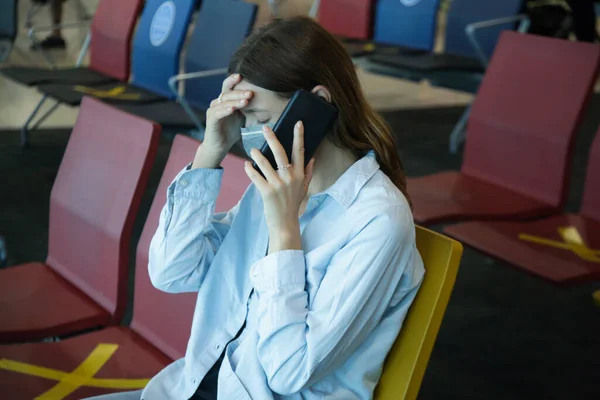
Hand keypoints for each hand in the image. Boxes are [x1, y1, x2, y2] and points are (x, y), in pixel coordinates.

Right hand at [196, 74, 252, 165]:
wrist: (219, 147)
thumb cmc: (230, 132)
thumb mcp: (241, 118)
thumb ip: (247, 109)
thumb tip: (264, 103)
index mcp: (225, 101)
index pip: (228, 87)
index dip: (233, 80)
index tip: (242, 76)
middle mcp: (217, 103)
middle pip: (227, 93)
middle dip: (239, 92)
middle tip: (250, 93)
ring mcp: (213, 110)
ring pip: (224, 102)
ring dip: (235, 101)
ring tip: (246, 101)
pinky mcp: (211, 119)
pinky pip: (218, 112)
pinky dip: (225, 110)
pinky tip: (232, 109)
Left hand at [244, 121, 314, 252]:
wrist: (285, 224)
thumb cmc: (294, 205)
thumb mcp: (304, 189)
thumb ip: (308, 173)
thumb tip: (312, 159)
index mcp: (299, 175)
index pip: (300, 151)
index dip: (299, 136)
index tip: (298, 123)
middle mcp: (290, 178)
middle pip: (281, 153)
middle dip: (272, 139)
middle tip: (265, 128)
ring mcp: (278, 185)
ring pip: (265, 164)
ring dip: (257, 155)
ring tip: (253, 150)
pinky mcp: (267, 192)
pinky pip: (256, 177)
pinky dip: (250, 170)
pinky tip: (247, 165)